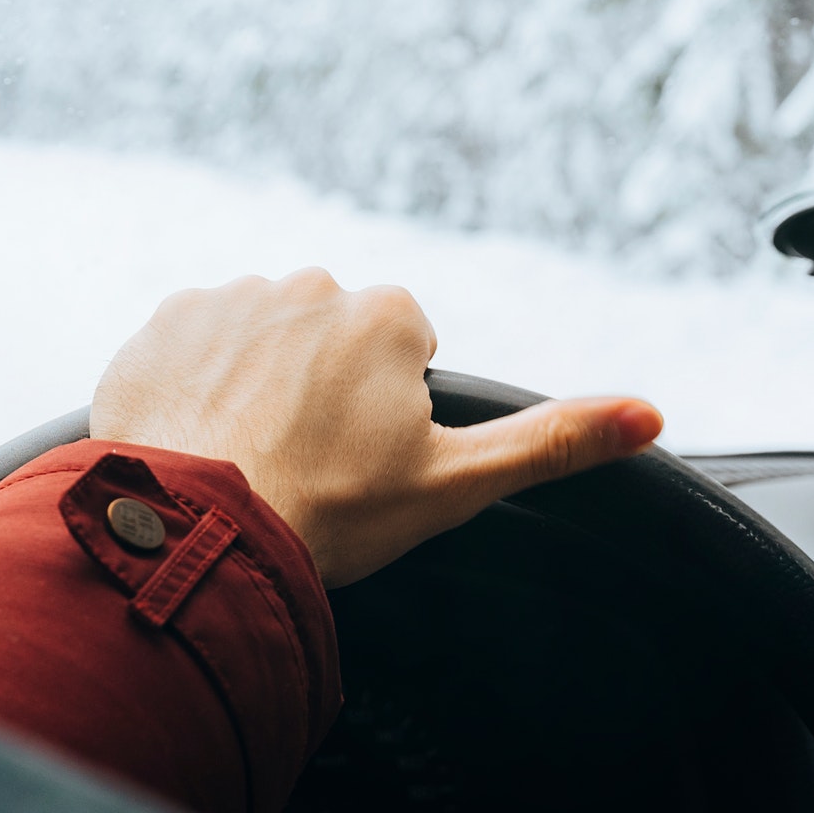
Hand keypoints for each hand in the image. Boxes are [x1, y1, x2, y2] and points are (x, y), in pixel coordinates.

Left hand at [90, 268, 662, 585]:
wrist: (197, 529)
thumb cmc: (331, 512)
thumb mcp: (455, 484)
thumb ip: (553, 442)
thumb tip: (651, 415)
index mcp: (385, 313)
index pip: (400, 355)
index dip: (385, 418)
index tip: (358, 464)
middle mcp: (309, 283)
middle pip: (331, 342)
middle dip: (323, 393)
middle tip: (304, 467)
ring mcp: (229, 297)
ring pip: (262, 342)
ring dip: (258, 386)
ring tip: (248, 460)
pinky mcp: (162, 322)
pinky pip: (193, 347)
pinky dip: (197, 387)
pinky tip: (200, 442)